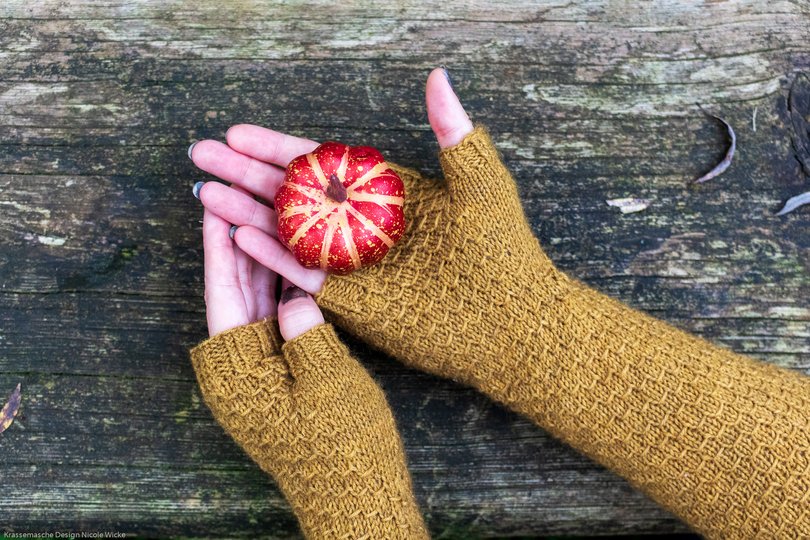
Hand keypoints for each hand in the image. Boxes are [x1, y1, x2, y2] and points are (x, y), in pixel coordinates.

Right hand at [191, 63, 557, 386]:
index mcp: (386, 192)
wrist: (509, 320)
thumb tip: (437, 75)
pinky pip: (301, 273)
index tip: (238, 132)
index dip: (278, 147)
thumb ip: (452, 131)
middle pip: (294, 193)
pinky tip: (236, 235)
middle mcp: (362, 224)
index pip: (321, 162)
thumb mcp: (480, 183)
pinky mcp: (351, 300)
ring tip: (205, 193)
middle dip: (246, 174)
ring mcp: (353, 262)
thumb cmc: (502, 249)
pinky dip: (270, 255)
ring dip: (246, 213)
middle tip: (201, 154)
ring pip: (288, 232)